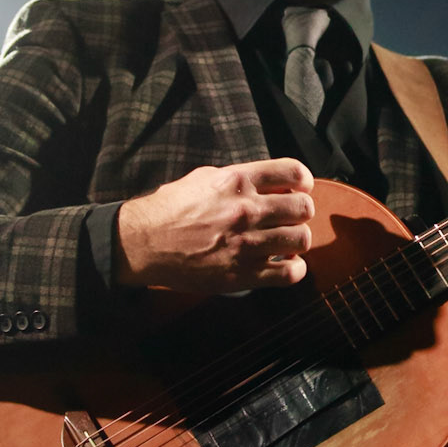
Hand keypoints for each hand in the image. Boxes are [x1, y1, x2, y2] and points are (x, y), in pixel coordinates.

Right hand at [114, 159, 314, 293]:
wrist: (143, 243)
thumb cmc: (170, 209)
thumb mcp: (203, 178)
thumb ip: (238, 178)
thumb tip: (269, 181)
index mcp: (237, 181)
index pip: (293, 172)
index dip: (303, 181)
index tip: (300, 188)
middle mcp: (246, 210)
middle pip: (303, 207)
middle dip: (301, 212)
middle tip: (291, 218)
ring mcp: (246, 244)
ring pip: (301, 239)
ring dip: (297, 240)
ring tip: (286, 242)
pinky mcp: (243, 274)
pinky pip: (290, 273)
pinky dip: (294, 269)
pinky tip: (284, 264)